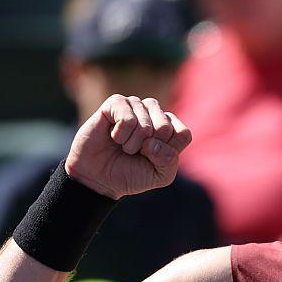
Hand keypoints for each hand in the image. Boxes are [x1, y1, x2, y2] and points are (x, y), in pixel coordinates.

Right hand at [65, 95, 191, 198]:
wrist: (98, 178)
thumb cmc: (130, 174)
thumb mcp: (160, 175)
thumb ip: (169, 160)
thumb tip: (153, 141)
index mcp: (170, 128)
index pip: (183, 134)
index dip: (167, 151)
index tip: (152, 158)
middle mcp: (154, 113)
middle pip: (165, 127)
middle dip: (149, 148)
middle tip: (135, 152)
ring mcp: (135, 105)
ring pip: (146, 124)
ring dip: (133, 144)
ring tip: (124, 146)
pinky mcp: (115, 103)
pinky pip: (128, 118)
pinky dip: (120, 135)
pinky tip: (113, 136)